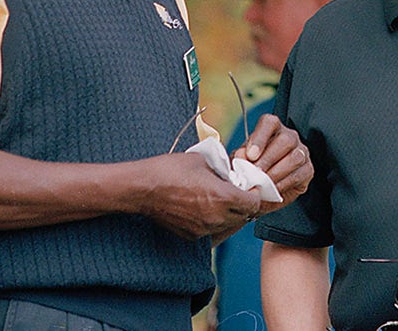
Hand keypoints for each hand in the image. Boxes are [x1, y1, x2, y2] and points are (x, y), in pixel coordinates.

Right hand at [137, 152, 260, 239]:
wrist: (143, 188)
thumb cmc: (171, 169)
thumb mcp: (203, 160)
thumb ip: (223, 168)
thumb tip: (232, 172)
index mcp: (223, 197)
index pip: (253, 203)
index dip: (255, 194)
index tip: (251, 187)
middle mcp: (216, 217)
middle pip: (243, 216)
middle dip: (244, 204)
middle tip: (238, 192)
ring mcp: (203, 229)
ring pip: (227, 224)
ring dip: (229, 213)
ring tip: (220, 199)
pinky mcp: (191, 235)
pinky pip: (210, 229)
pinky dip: (212, 220)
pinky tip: (203, 207)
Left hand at [233, 113, 312, 212]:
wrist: (261, 192)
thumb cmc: (250, 171)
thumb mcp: (241, 162)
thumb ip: (240, 157)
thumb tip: (242, 156)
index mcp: (271, 129)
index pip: (269, 123)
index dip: (260, 138)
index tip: (250, 155)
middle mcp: (290, 137)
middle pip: (286, 139)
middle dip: (269, 158)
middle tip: (256, 173)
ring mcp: (302, 152)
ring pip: (296, 157)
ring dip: (277, 172)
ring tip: (263, 182)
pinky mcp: (308, 170)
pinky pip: (300, 174)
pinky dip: (285, 183)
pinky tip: (274, 189)